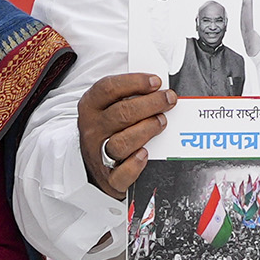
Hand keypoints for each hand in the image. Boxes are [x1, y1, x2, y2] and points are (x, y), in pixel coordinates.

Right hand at [78, 74, 171, 201]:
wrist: (94, 166)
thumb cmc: (109, 130)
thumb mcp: (109, 107)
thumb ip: (129, 96)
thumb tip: (158, 90)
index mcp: (90, 107)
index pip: (108, 89)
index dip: (135, 82)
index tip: (156, 81)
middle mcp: (93, 130)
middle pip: (121, 113)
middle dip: (151, 104)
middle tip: (169, 100)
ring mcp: (98, 154)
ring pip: (121, 142)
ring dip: (146, 130)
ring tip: (161, 123)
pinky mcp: (108, 178)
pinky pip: (121, 173)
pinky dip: (135, 164)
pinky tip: (145, 154)